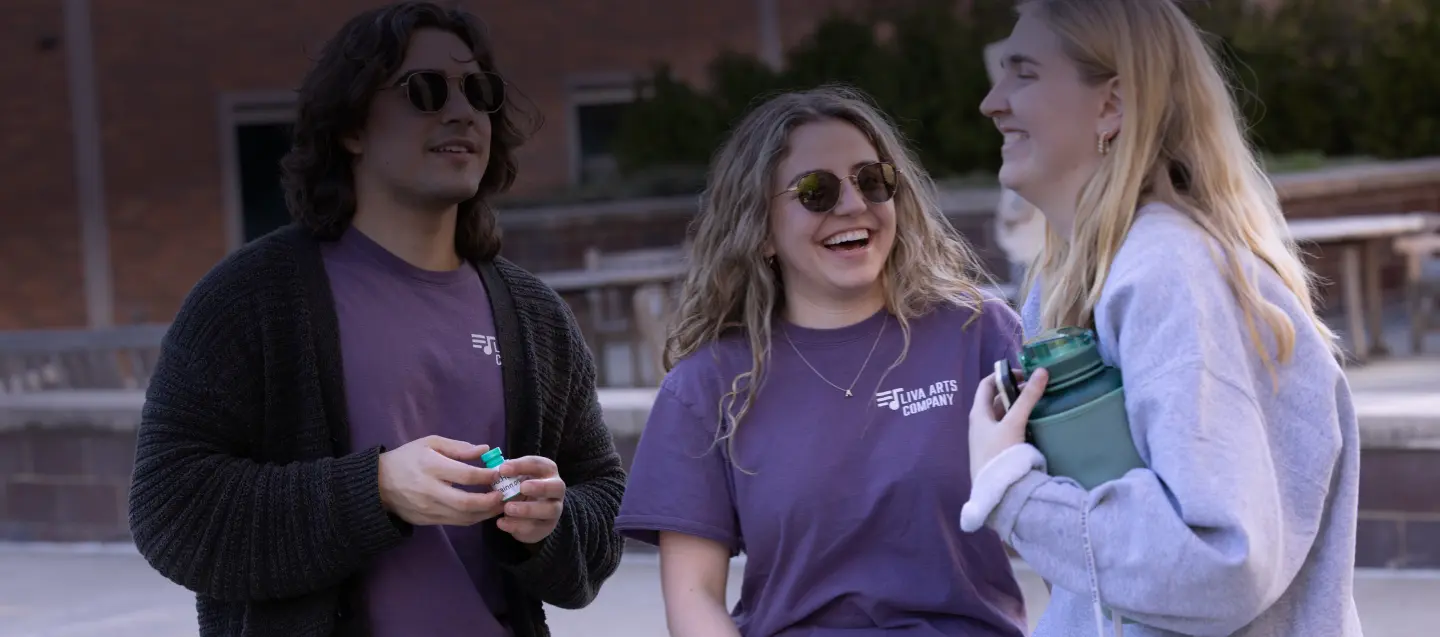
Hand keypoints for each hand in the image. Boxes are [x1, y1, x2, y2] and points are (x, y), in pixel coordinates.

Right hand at [378, 436, 506, 525]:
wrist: (377, 484)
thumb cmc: (407, 458)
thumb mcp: (430, 443)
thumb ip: (458, 447)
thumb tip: (485, 450)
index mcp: (431, 467)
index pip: (466, 475)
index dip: (488, 475)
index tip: (500, 472)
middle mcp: (430, 490)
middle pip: (467, 502)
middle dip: (491, 500)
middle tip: (505, 494)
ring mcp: (428, 509)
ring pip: (464, 517)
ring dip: (487, 512)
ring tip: (500, 504)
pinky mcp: (428, 521)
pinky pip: (456, 522)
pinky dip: (474, 518)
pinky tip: (484, 510)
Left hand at [495, 455, 565, 544]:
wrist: (528, 513)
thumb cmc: (520, 488)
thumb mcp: (515, 477)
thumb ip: (507, 474)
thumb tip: (495, 473)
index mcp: (547, 471)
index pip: (538, 464)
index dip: (522, 466)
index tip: (502, 470)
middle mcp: (556, 489)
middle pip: (556, 487)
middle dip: (540, 487)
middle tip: (522, 488)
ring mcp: (554, 510)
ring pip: (550, 510)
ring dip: (528, 509)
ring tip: (508, 508)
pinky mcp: (547, 527)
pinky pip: (536, 528)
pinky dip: (517, 526)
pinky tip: (502, 522)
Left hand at [969, 367, 1048, 482]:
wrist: (995, 491)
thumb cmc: (999, 453)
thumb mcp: (1014, 423)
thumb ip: (1028, 398)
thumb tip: (1042, 371)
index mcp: (978, 413)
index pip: (987, 385)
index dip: (1003, 375)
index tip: (1024, 374)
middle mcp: (980, 423)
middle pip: (996, 400)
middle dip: (1015, 392)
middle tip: (1036, 388)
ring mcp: (988, 438)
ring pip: (1003, 416)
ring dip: (1018, 408)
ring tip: (1039, 404)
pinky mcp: (997, 451)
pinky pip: (1008, 430)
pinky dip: (1019, 422)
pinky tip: (1034, 424)